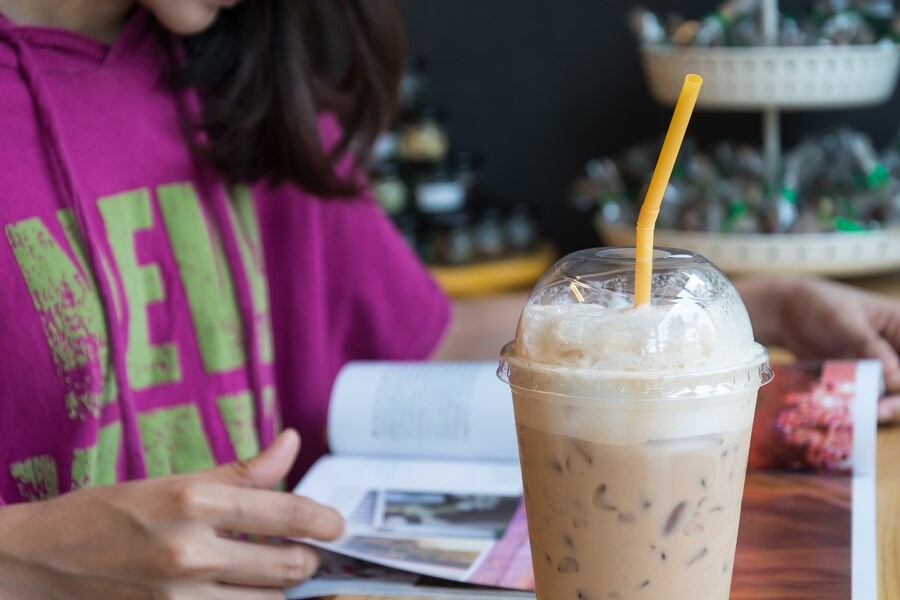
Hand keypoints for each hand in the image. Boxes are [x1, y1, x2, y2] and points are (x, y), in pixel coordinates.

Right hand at [0, 429, 342, 598]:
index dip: (324, 521)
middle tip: (306, 551)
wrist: (41, 561)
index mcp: (194, 502)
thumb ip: (243, 471)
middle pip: (288, 568)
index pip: (287, 515)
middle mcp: (190, 553)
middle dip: (307, 560)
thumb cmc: (109, 512)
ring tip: (272, 573)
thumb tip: (291, 443)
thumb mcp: (176, 481)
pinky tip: (242, 590)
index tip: (336, 525)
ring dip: (279, 590)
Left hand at [738, 275, 899, 422]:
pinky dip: (866, 406)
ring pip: (893, 392)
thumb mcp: (843, 320)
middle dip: (899, 396)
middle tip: (882, 410)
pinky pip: (870, 396)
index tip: (895, 386)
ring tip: (869, 415)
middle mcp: (894, 347)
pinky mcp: (859, 378)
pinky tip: (856, 414)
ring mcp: (878, 365)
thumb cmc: (817, 304)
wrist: (783, 313)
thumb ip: (867, 344)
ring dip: (886, 406)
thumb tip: (894, 373)